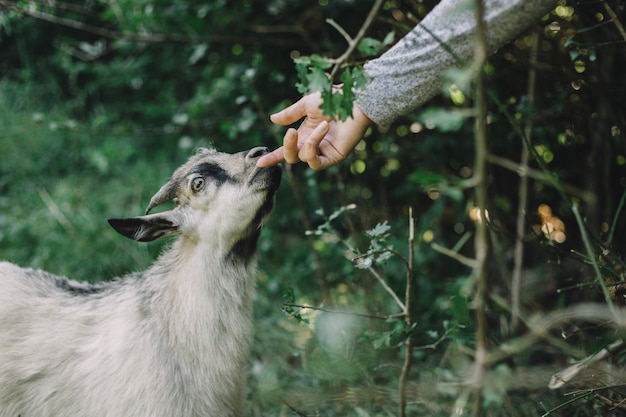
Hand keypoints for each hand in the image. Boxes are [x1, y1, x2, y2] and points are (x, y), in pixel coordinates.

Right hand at [257, 92, 371, 169]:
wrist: (353, 100)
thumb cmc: (332, 99)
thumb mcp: (306, 104)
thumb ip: (290, 114)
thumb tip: (273, 119)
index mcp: (304, 134)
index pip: (286, 150)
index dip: (273, 157)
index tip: (259, 163)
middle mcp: (312, 145)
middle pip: (291, 157)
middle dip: (287, 146)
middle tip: (291, 132)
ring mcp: (323, 152)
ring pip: (303, 158)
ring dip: (309, 141)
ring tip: (323, 125)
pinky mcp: (333, 157)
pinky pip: (315, 162)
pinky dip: (314, 145)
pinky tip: (323, 131)